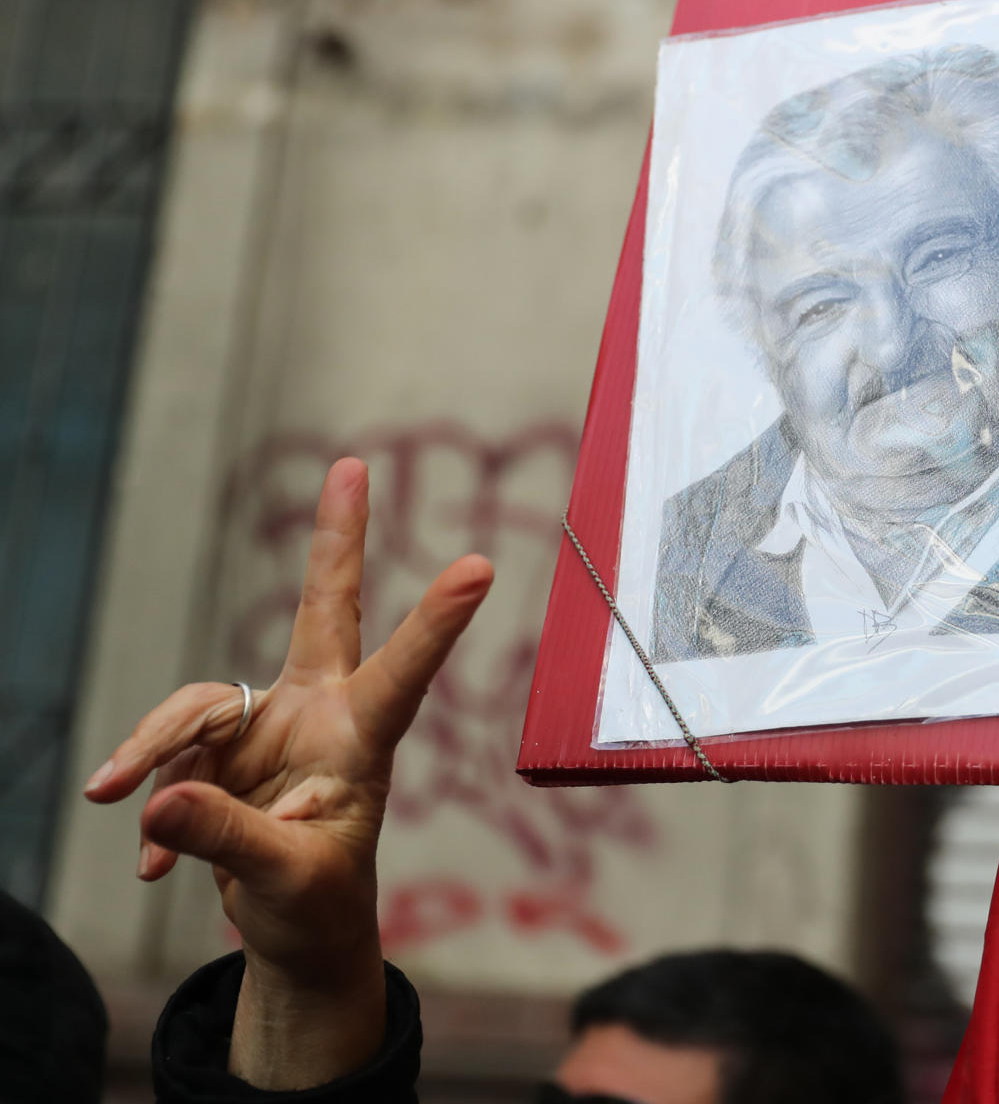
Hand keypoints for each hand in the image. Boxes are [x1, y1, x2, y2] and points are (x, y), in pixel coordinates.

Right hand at [82, 458, 492, 1087]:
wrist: (294, 934)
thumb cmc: (318, 906)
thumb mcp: (285, 882)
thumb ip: (228, 839)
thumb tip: (158, 799)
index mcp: (361, 742)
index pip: (404, 672)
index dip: (437, 622)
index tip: (480, 568)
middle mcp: (319, 715)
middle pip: (324, 611)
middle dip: (337, 541)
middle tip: (352, 468)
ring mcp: (268, 727)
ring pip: (195, 705)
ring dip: (150, 751)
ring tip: (114, 801)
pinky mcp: (221, 752)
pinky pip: (166, 757)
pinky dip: (152, 808)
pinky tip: (156, 867)